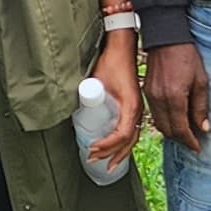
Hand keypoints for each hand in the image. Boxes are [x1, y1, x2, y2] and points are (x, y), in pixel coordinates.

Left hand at [88, 30, 143, 166]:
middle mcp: (138, 110)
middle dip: (112, 154)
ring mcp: (138, 110)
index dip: (107, 145)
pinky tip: (115, 149)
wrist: (123, 47)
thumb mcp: (97, 80)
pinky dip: (123, 143)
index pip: (122, 135)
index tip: (92, 149)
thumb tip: (72, 113)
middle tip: (94, 160)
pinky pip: (131, 130)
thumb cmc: (111, 61)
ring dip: (119, 152)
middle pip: (128, 141)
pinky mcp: (133, 107)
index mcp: (131, 106)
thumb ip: (87, 96)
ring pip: (132, 138)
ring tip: (107, 163)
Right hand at [147, 37, 210, 153]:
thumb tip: (204, 128)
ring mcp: (150, 96)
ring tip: (184, 133)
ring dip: (171, 132)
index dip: (190, 141)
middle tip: (193, 142)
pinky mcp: (146, 92)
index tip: (197, 147)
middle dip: (180, 139)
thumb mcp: (201, 81)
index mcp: (175, 97)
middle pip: (168, 130)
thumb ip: (201, 107)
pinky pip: (154, 114)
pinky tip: (174, 120)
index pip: (181, 129)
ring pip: (159, 124)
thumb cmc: (187, 57)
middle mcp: (159, 100)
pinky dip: (164, 122)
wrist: (166, 39)